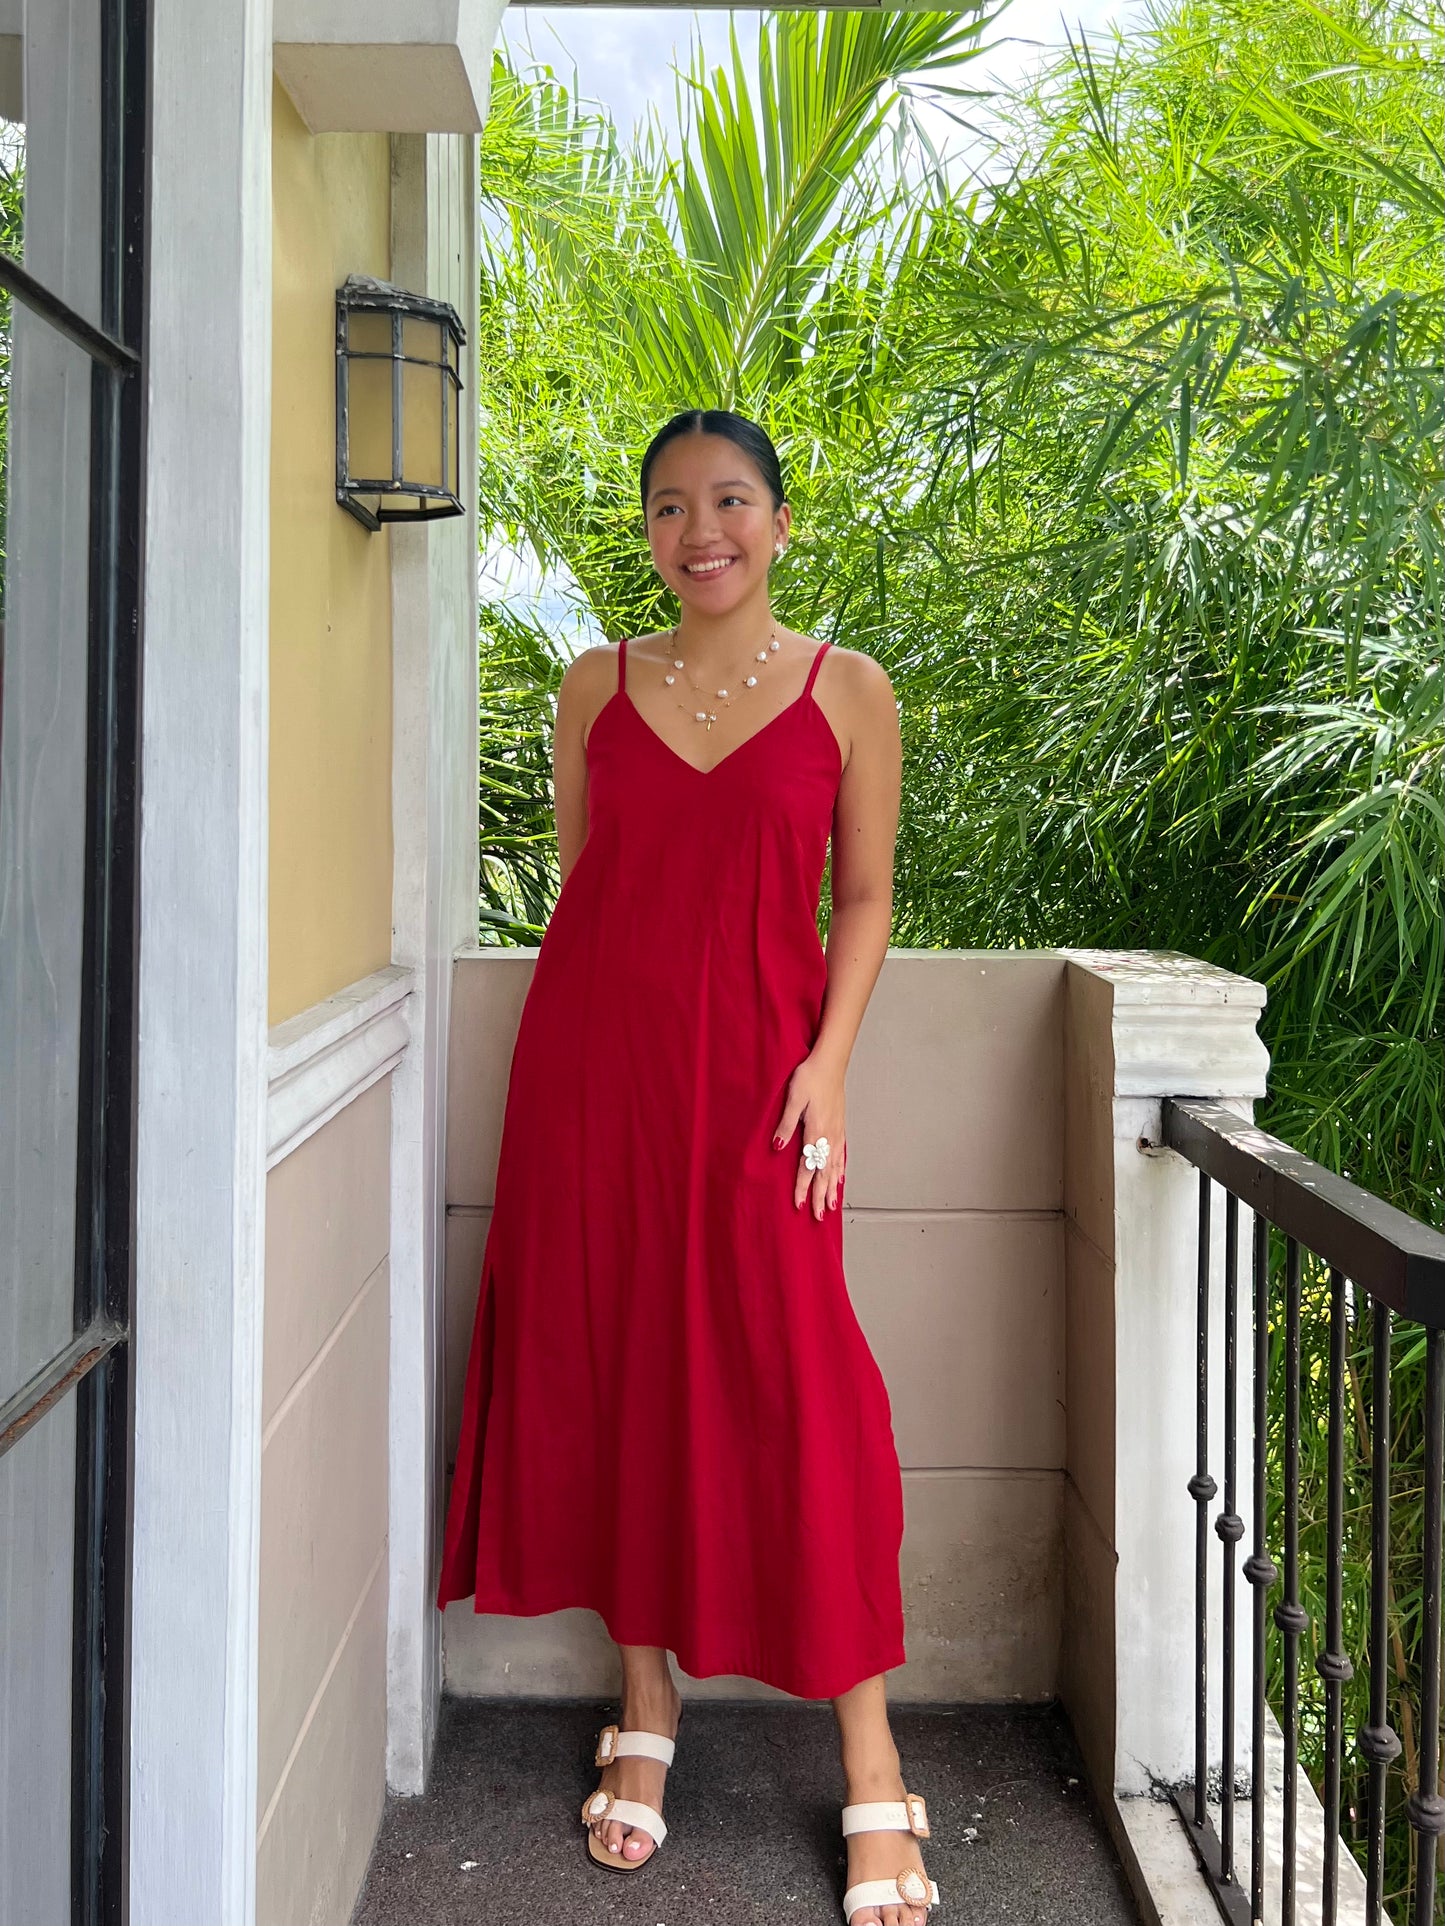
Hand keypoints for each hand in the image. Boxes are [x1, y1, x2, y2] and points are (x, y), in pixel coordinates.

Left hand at [772, 1053, 845, 1219]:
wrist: (829, 1063)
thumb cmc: (809, 1077)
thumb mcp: (792, 1099)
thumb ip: (785, 1125)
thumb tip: (778, 1148)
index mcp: (815, 1131)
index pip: (808, 1167)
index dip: (803, 1188)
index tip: (799, 1205)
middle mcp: (828, 1136)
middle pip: (824, 1173)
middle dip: (820, 1196)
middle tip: (818, 1216)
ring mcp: (837, 1132)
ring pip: (835, 1167)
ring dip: (832, 1187)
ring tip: (831, 1205)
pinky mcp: (840, 1126)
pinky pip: (841, 1154)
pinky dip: (840, 1169)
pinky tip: (839, 1177)